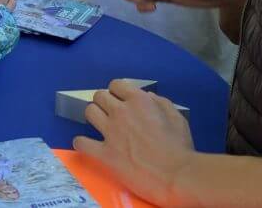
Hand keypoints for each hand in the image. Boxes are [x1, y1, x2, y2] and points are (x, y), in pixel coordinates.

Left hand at [73, 80, 194, 205]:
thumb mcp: (176, 117)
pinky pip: (82, 142)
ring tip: (100, 125)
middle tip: (111, 114)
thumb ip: (160, 102)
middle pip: (99, 96)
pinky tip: (87, 145)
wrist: (175, 176)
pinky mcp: (104, 153)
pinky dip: (82, 142)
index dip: (117, 92)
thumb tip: (146, 96)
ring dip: (94, 117)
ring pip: (89, 112)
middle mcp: (121, 111)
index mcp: (139, 100)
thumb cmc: (179, 147)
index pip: (116, 84)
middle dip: (104, 103)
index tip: (121, 100)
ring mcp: (110, 132)